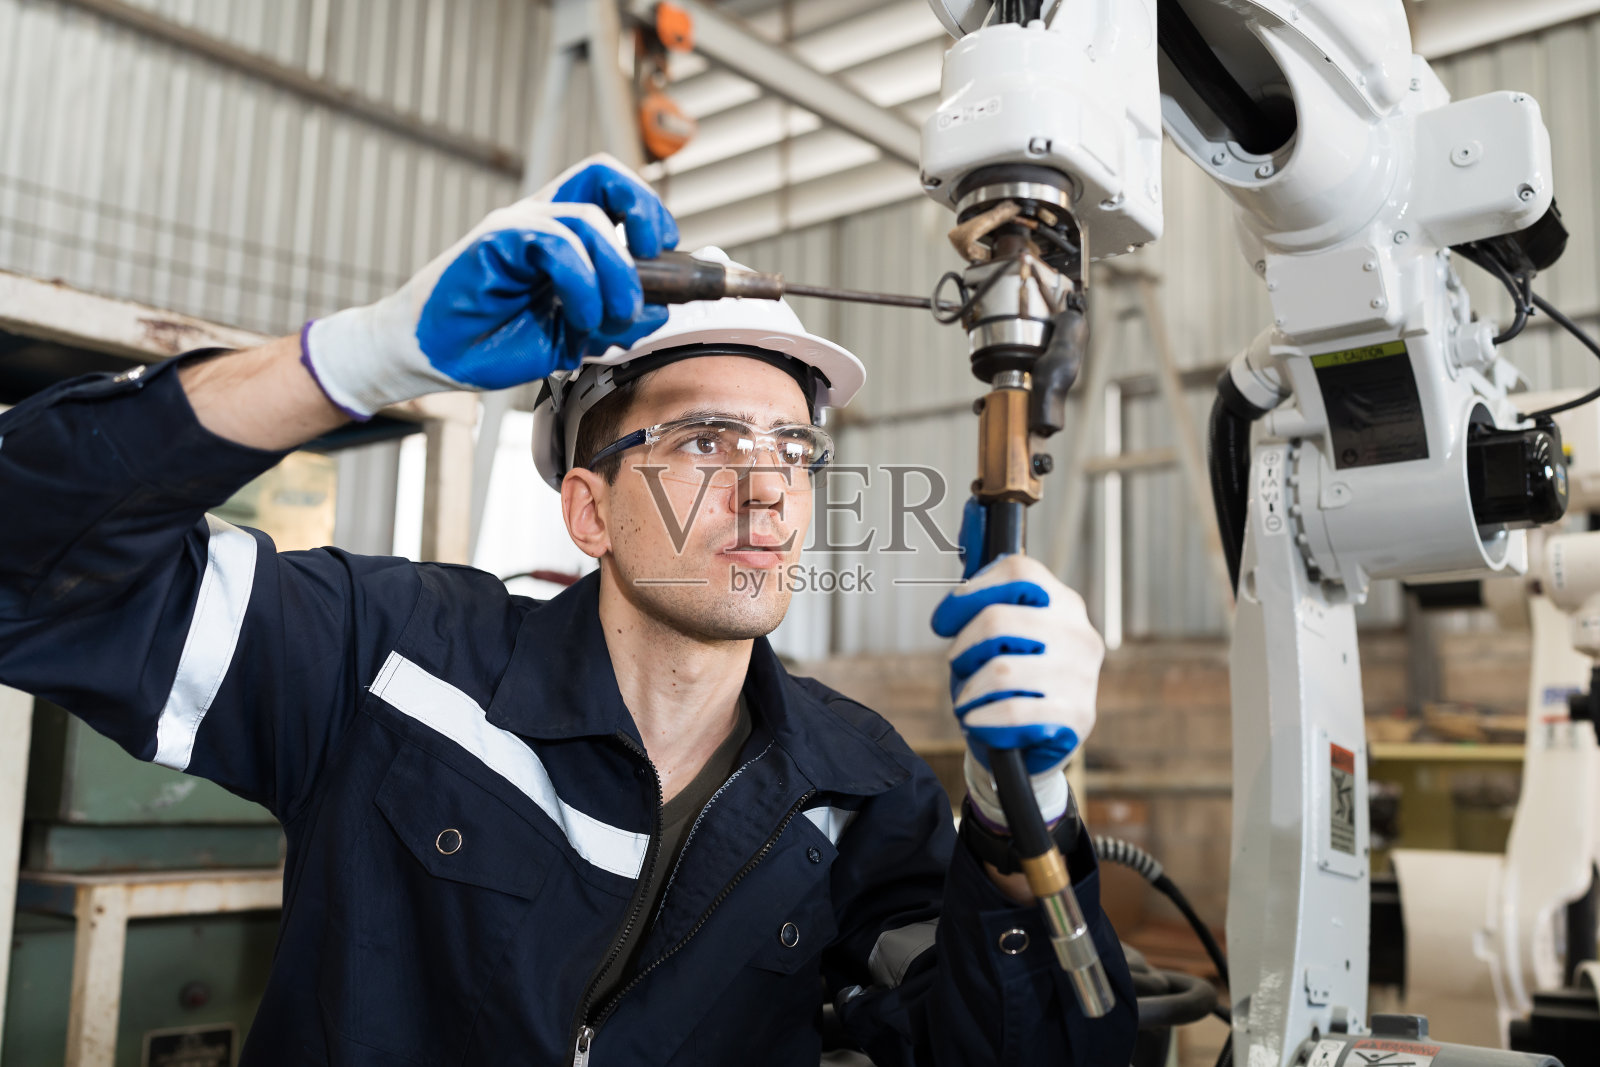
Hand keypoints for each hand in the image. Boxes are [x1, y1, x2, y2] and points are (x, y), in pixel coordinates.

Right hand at [301, 153, 677, 418]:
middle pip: (603, 175)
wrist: (435, 358)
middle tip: (654, 258)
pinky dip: (581, 282)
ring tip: (611, 317)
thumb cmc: (494, 341)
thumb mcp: (572, 338)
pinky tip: (576, 316)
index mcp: (562, 235)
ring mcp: (517, 227)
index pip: (612, 192)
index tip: (667, 252)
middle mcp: (541, 221)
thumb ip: (614, 321)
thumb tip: (658, 309)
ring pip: (588, 221)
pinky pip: (555, 243)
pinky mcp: (495, 239)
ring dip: (615, 274)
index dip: (649, 211)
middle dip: (644, 211)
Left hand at [931, 499, 1103, 827]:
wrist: (1038, 744)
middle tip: (958, 665)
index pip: (1019, 571)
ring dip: (970, 688)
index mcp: (1064, 603)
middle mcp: (1079, 634)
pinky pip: (1014, 709)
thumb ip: (987, 591)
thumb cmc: (1010, 679)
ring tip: (968, 698)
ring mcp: (1082, 675)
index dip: (971, 590)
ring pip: (1000, 669)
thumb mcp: (999, 635)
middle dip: (964, 647)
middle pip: (999, 620)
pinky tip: (976, 719)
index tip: (944, 620)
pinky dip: (983, 716)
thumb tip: (968, 521)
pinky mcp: (1077, 716)